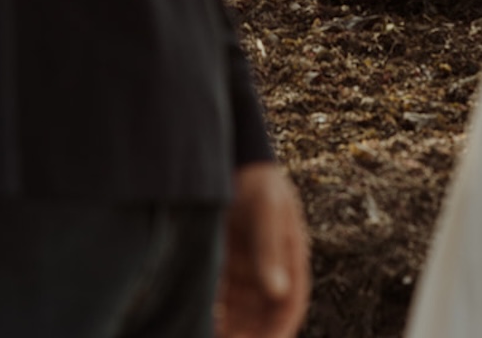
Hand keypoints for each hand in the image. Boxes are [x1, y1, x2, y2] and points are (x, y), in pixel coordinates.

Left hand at [215, 163, 309, 337]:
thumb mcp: (267, 212)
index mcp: (290, 262)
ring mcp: (245, 275)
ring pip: (239, 317)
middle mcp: (269, 274)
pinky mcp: (223, 270)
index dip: (277, 331)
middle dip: (247, 336)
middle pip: (261, 319)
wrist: (235, 161)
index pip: (288, 307)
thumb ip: (270, 250)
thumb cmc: (259, 182)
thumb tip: (277, 292)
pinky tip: (191, 320)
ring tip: (202, 334)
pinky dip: (210, 316)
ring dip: (228, 330)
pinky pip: (218, 303)